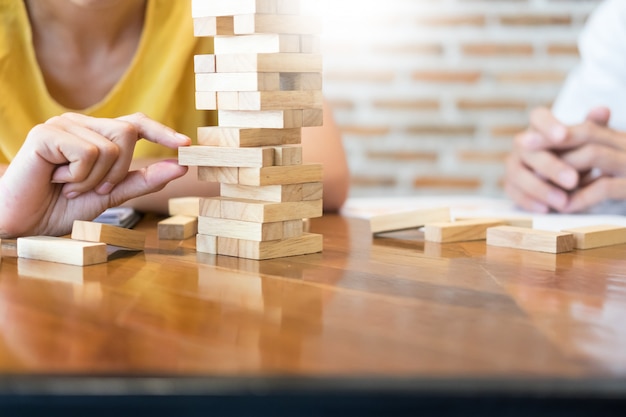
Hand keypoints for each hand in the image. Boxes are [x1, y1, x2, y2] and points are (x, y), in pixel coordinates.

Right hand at [0, 112, 190, 237]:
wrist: (22, 223)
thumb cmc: (62, 207)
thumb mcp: (111, 195)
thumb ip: (143, 180)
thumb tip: (181, 166)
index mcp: (97, 135)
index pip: (136, 123)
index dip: (162, 132)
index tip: (187, 144)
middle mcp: (81, 124)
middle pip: (128, 133)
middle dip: (118, 170)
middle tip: (92, 188)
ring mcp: (63, 124)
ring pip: (110, 147)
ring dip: (95, 178)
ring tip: (69, 186)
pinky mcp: (46, 133)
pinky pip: (87, 153)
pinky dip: (78, 176)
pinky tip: (56, 180)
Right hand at [504, 106, 625, 212]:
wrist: (564, 176)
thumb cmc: (577, 154)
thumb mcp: (587, 141)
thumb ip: (593, 127)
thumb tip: (602, 110)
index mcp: (539, 127)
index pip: (537, 117)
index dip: (547, 126)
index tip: (563, 136)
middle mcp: (522, 145)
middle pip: (527, 150)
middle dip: (550, 166)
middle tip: (572, 179)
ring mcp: (514, 165)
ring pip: (517, 174)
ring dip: (540, 189)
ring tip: (563, 201)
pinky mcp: (510, 185)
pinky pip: (513, 193)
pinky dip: (529, 202)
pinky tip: (546, 209)